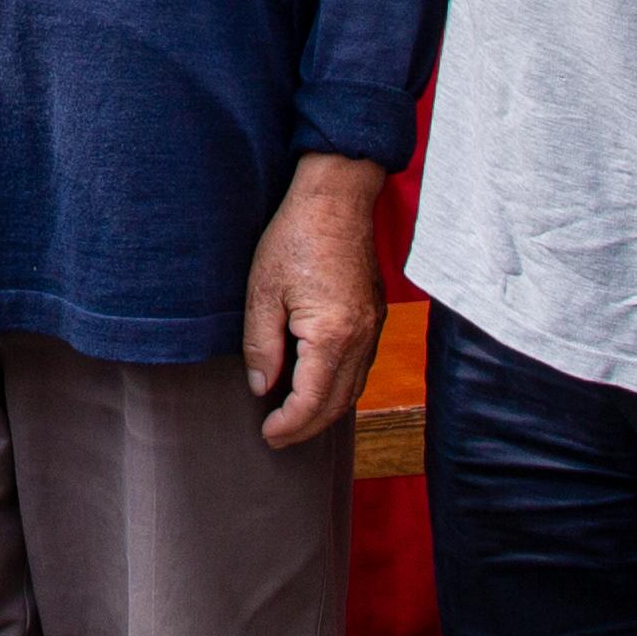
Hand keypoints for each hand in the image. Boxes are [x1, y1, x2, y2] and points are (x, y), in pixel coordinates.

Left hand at [245, 153, 386, 449]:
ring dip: (326, 409)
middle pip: (338, 403)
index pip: (312, 401)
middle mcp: (361, 338)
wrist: (336, 198)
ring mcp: (373, 328)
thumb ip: (262, 346)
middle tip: (278, 437)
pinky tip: (318, 385)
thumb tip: (262, 387)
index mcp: (332, 336)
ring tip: (294, 418)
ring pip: (354, 388)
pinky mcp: (374, 316)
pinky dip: (340, 386)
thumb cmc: (295, 237)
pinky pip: (361, 367)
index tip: (267, 435)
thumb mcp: (263, 292)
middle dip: (308, 427)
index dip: (289, 425)